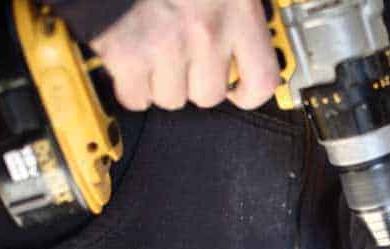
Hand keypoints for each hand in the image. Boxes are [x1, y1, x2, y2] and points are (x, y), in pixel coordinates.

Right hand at [90, 0, 278, 110]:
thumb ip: (234, 9)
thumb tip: (238, 45)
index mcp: (238, 10)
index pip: (262, 81)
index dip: (248, 94)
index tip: (238, 90)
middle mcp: (206, 31)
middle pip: (209, 95)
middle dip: (194, 81)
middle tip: (180, 56)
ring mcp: (166, 44)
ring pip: (171, 98)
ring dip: (160, 81)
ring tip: (151, 49)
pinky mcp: (127, 52)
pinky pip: (135, 97)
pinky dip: (130, 84)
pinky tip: (129, 59)